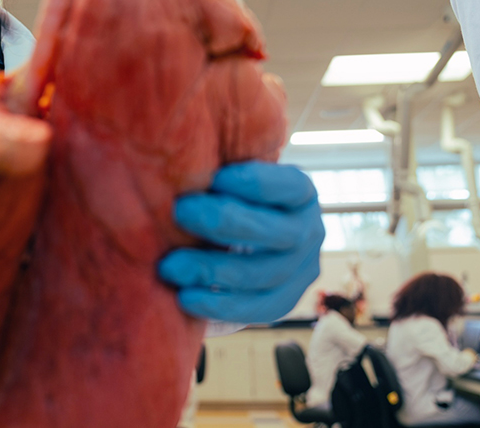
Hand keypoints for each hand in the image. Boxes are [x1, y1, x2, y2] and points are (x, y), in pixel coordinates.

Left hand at [158, 162, 323, 323]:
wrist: (244, 235)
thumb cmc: (230, 196)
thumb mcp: (233, 179)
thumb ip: (219, 175)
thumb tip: (182, 170)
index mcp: (300, 191)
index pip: (285, 185)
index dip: (250, 181)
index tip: (212, 177)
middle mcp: (309, 230)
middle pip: (272, 232)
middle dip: (222, 221)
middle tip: (179, 212)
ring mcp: (302, 269)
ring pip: (262, 275)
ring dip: (211, 270)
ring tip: (170, 265)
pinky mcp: (286, 300)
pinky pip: (257, 309)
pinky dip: (219, 305)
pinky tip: (185, 297)